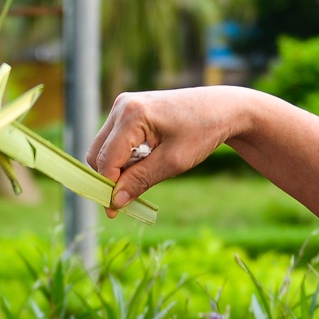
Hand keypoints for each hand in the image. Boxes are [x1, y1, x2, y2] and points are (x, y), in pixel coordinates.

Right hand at [85, 86, 257, 213]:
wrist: (221, 109)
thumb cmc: (202, 131)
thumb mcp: (173, 162)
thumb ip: (141, 180)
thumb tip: (115, 201)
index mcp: (133, 114)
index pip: (107, 160)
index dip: (108, 188)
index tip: (114, 212)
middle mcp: (122, 105)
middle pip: (97, 154)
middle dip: (109, 178)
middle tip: (130, 196)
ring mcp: (123, 106)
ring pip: (103, 149)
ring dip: (116, 168)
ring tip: (147, 172)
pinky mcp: (127, 111)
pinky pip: (113, 142)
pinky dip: (123, 158)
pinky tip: (146, 161)